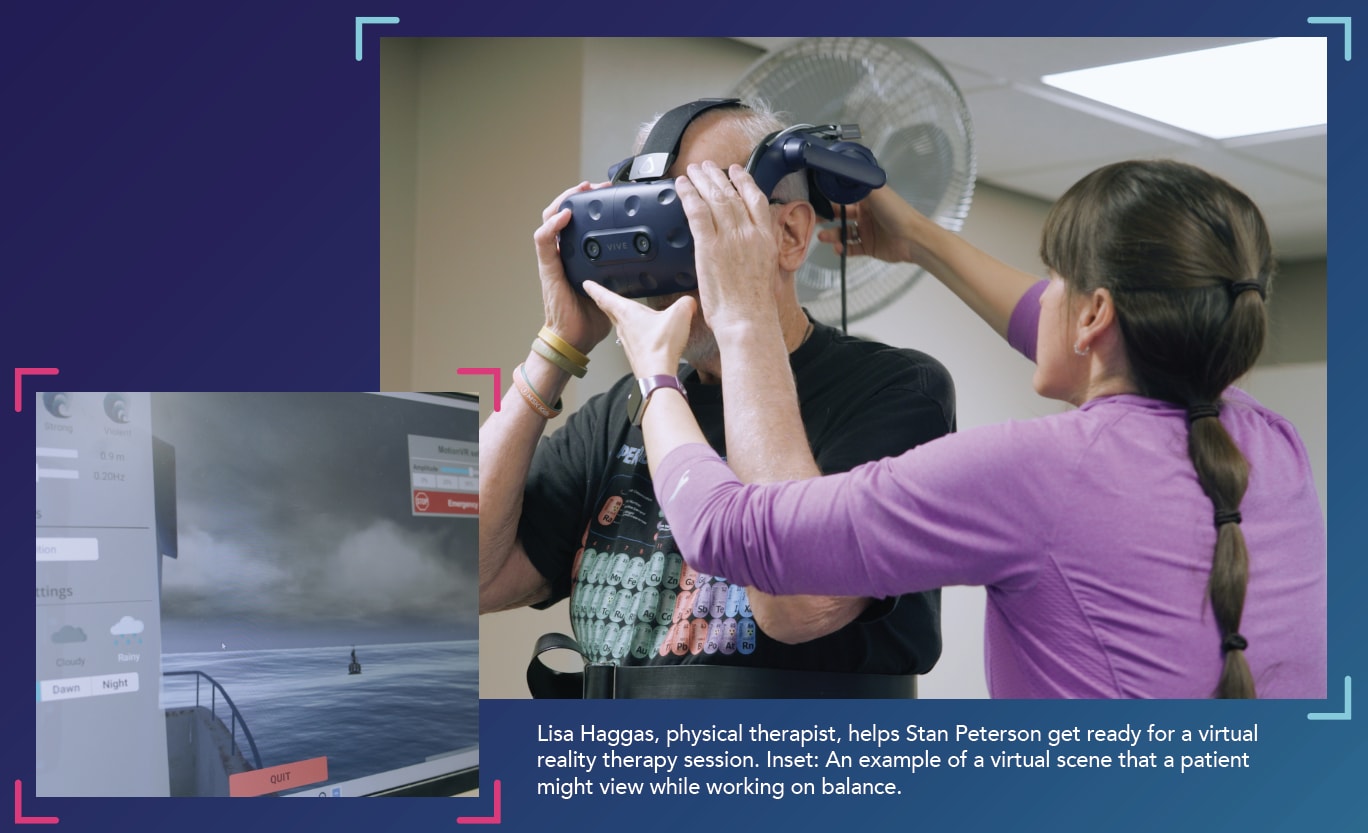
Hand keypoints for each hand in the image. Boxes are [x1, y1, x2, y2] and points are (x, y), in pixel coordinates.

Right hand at [533, 181, 614, 353]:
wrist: (576, 338)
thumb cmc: (593, 317)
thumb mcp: (617, 287)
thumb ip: (629, 272)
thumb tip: (658, 265)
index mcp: (578, 254)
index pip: (579, 219)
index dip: (591, 202)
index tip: (609, 191)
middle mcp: (564, 252)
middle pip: (562, 211)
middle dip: (578, 194)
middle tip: (597, 185)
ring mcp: (554, 259)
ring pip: (549, 218)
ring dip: (563, 200)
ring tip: (579, 191)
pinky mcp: (548, 268)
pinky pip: (543, 240)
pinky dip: (552, 225)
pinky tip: (565, 215)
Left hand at [581, 281, 695, 378]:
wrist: (657, 373)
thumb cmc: (661, 345)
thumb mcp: (679, 315)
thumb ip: (685, 303)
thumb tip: (689, 302)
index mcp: (627, 313)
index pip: (605, 297)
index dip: (595, 288)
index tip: (586, 284)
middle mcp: (623, 327)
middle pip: (609, 311)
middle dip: (602, 301)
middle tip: (597, 295)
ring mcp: (628, 341)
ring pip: (620, 325)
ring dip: (618, 317)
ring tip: (620, 312)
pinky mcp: (635, 353)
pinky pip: (632, 337)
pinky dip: (633, 331)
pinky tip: (642, 333)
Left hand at [677, 162, 782, 334]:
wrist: (748, 320)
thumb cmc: (754, 306)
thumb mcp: (766, 272)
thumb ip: (757, 253)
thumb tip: (746, 250)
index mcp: (765, 238)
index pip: (756, 199)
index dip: (745, 181)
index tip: (737, 172)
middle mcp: (749, 233)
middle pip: (732, 194)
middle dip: (718, 176)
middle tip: (708, 166)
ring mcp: (729, 238)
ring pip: (714, 198)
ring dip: (702, 180)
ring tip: (694, 170)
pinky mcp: (709, 246)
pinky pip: (697, 211)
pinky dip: (688, 195)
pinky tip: (682, 186)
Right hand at [815, 186, 922, 264]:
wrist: (912, 238)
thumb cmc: (895, 211)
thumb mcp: (875, 191)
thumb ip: (856, 183)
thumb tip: (838, 172)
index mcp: (867, 199)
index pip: (844, 196)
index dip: (830, 198)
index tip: (815, 200)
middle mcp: (866, 214)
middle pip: (841, 215)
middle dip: (826, 217)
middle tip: (813, 219)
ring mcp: (866, 231)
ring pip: (843, 233)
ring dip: (832, 235)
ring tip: (823, 237)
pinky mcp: (868, 247)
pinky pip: (851, 248)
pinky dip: (843, 249)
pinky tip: (838, 248)